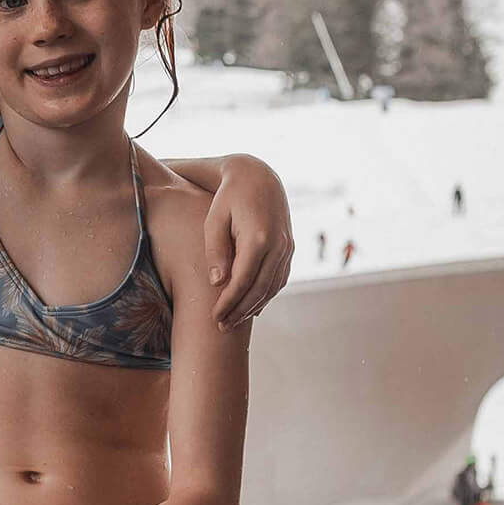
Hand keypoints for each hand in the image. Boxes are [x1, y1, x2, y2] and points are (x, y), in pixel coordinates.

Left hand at [203, 157, 292, 330]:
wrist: (257, 176)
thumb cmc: (227, 198)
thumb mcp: (214, 220)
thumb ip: (216, 251)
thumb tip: (218, 283)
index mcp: (258, 238)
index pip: (243, 281)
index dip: (228, 303)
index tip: (214, 318)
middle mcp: (279, 245)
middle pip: (260, 289)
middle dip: (240, 311)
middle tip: (222, 328)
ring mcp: (288, 247)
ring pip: (273, 286)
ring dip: (254, 306)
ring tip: (233, 321)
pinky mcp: (289, 248)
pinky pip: (280, 278)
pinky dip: (267, 294)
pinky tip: (253, 307)